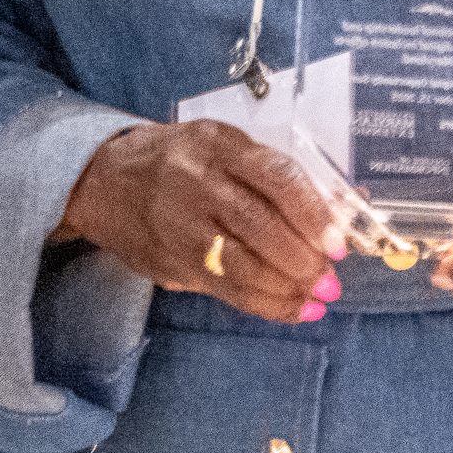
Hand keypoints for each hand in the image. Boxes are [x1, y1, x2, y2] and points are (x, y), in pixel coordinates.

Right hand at [58, 120, 342, 321]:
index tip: (337, 240)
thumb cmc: (180, 160)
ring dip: (288, 287)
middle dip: (303, 259)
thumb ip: (276, 175)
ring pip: (243, 264)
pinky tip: (294, 307)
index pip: (276, 177)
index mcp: (218, 144)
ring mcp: (181, 226)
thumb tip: (348, 204)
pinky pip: (227, 289)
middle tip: (330, 277)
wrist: (104, 180)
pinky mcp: (173, 262)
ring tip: (317, 297)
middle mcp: (197, 182)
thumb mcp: (223, 147)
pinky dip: (266, 303)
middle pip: (260, 226)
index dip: (313, 213)